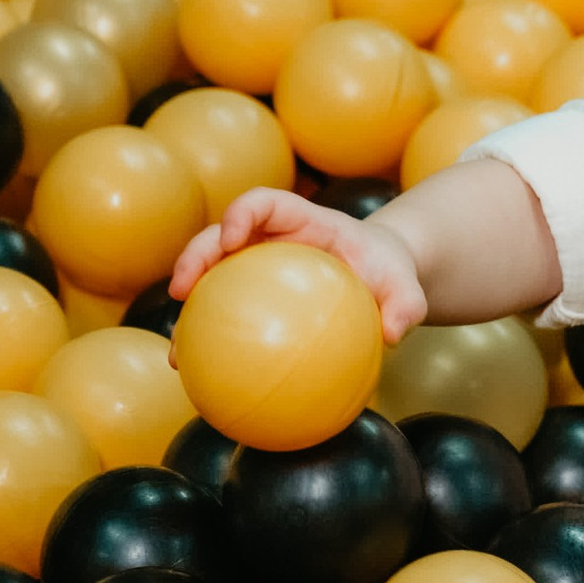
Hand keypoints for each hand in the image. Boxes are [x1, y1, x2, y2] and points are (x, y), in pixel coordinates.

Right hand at [169, 187, 427, 338]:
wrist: (381, 279)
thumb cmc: (391, 275)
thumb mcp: (406, 287)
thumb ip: (405, 305)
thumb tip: (392, 334)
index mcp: (306, 222)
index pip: (266, 203)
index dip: (243, 212)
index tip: (231, 236)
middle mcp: (272, 239)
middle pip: (221, 235)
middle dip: (195, 256)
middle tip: (179, 289)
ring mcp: (257, 267)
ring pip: (212, 277)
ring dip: (189, 310)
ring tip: (178, 351)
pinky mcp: (253, 296)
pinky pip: (226, 315)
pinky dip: (210, 341)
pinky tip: (204, 379)